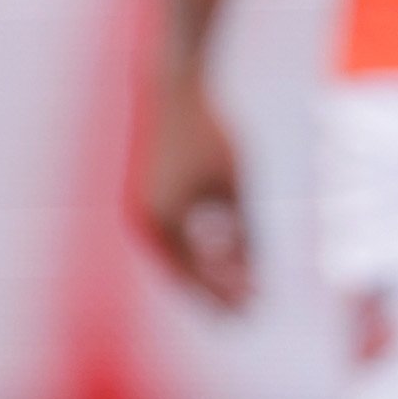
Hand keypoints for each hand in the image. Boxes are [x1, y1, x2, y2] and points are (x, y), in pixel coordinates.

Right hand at [135, 57, 254, 310]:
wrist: (173, 89)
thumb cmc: (209, 133)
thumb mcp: (234, 184)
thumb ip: (245, 229)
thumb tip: (257, 272)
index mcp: (164, 223)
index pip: (196, 277)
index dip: (227, 295)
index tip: (256, 308)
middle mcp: (144, 223)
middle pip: (183, 272)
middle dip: (216, 291)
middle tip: (247, 310)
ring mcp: (140, 210)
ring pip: (177, 254)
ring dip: (209, 268)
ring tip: (241, 281)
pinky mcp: (145, 196)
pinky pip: (172, 233)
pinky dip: (197, 244)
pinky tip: (225, 246)